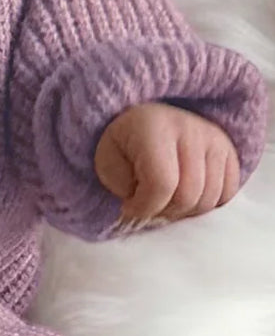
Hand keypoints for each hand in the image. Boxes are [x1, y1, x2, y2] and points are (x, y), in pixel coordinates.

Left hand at [94, 101, 240, 230]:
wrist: (147, 122)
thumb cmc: (124, 145)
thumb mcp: (106, 162)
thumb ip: (121, 185)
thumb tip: (145, 206)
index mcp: (154, 127)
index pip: (161, 185)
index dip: (144, 207)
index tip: (129, 207)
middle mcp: (190, 129)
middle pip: (188, 196)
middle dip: (164, 212)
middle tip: (148, 206)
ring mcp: (214, 139)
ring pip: (209, 200)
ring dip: (184, 212)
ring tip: (165, 200)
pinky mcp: (228, 150)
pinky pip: (227, 194)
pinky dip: (206, 204)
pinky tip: (186, 196)